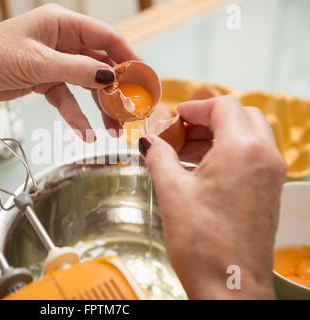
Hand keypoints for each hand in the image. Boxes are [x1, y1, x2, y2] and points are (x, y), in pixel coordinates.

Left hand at [0, 4, 138, 139]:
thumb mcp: (37, 63)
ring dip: (98, 106)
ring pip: (85, 84)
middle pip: (99, 64)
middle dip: (116, 88)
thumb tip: (110, 76)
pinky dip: (75, 115)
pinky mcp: (44, 81)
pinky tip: (85, 132)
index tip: (144, 79)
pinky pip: (67, 98)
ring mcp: (54, 62)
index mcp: (62, 24)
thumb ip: (76, 70)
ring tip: (112, 129)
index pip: (106, 38)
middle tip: (131, 111)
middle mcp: (62, 41)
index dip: (128, 58)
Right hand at [139, 95, 286, 298]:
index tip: (175, 117)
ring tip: (186, 151)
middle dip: (208, 118)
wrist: (229, 286)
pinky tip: (201, 170)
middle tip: (181, 131)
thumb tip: (150, 142)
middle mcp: (264, 157)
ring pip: (248, 136)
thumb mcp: (172, 192)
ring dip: (218, 135)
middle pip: (240, 116)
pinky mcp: (269, 191)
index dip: (195, 107)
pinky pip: (252, 157)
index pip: (224, 106)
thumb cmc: (204, 244)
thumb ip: (159, 157)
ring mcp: (271, 175)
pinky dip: (228, 153)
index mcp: (242, 149)